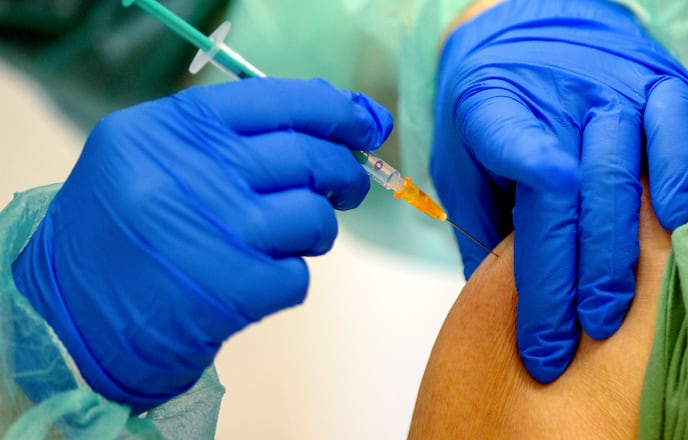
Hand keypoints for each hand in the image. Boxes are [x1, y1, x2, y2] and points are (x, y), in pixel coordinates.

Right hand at [12, 77, 391, 411]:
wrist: (73, 318)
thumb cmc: (124, 232)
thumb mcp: (153, 158)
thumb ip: (232, 134)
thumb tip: (337, 118)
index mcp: (171, 128)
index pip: (279, 100)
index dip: (335, 110)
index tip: (362, 122)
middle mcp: (195, 171)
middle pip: (310, 156)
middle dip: (345, 172)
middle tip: (348, 185)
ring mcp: (219, 231)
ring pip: (315, 217)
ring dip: (316, 231)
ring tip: (290, 239)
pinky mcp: (236, 289)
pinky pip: (299, 275)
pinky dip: (287, 279)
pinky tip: (252, 281)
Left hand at [432, 0, 687, 381]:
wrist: (527, 27)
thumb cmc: (490, 105)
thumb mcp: (460, 157)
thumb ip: (476, 221)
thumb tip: (489, 302)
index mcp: (494, 108)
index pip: (519, 166)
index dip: (533, 247)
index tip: (536, 308)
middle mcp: (558, 97)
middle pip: (573, 197)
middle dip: (569, 282)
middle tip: (563, 343)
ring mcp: (614, 88)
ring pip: (624, 178)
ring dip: (617, 257)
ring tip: (608, 318)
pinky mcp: (657, 82)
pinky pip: (679, 131)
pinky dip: (681, 180)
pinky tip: (674, 229)